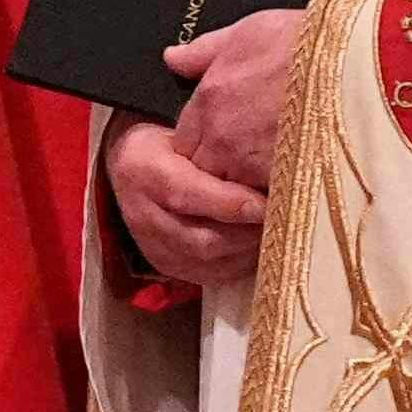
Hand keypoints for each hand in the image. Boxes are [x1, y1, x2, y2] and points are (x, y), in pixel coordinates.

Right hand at [107, 117, 266, 297]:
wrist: (132, 174)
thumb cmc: (168, 150)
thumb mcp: (186, 138)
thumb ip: (216, 155)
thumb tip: (265, 169)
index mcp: (144, 173)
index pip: (188, 195)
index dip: (232, 205)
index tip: (268, 204)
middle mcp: (142, 215)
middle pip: (202, 238)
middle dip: (247, 233)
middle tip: (279, 221)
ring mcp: (152, 245)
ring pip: (207, 259)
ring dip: (246, 250)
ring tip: (272, 233)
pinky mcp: (165, 264)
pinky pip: (207, 273)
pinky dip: (236, 263)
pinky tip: (254, 248)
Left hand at [161, 8, 300, 201]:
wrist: (361, 63)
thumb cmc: (309, 43)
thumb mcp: (251, 31)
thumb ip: (205, 51)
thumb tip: (174, 58)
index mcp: (209, 102)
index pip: (183, 141)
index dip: (202, 143)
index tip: (221, 141)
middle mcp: (223, 140)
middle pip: (204, 173)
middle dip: (219, 171)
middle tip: (248, 160)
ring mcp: (253, 167)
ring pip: (234, 193)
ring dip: (246, 188)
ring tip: (272, 174)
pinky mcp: (284, 186)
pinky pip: (268, 204)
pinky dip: (275, 200)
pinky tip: (293, 185)